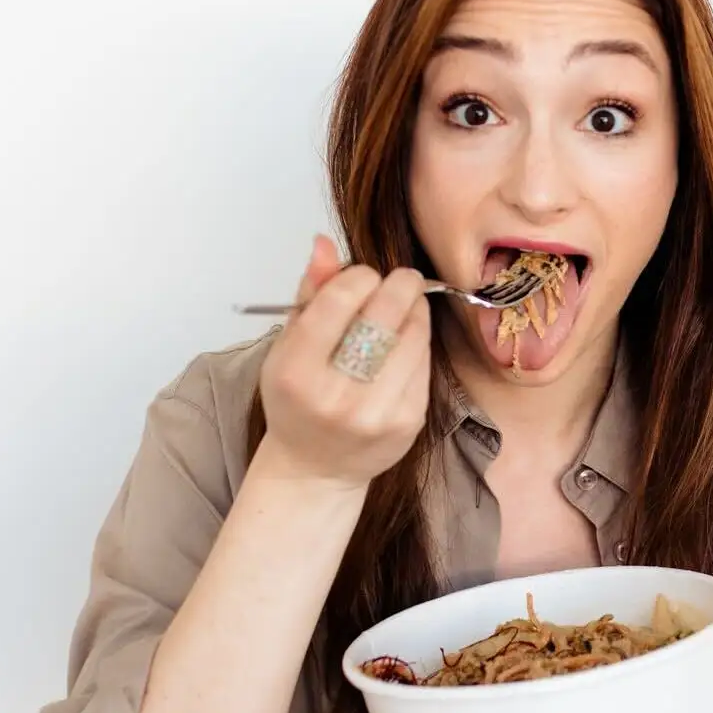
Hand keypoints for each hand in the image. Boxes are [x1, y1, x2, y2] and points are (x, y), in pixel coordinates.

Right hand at [257, 235, 431, 489]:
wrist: (316, 468)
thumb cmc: (298, 398)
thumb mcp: (288, 347)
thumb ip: (310, 295)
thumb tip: (325, 243)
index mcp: (295, 372)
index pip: (338, 301)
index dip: (359, 276)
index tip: (364, 276)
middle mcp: (335, 396)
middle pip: (382, 315)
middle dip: (399, 286)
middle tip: (402, 279)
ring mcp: (376, 413)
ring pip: (412, 337)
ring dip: (416, 311)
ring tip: (407, 305)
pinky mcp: (408, 423)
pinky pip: (425, 364)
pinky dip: (421, 342)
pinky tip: (408, 339)